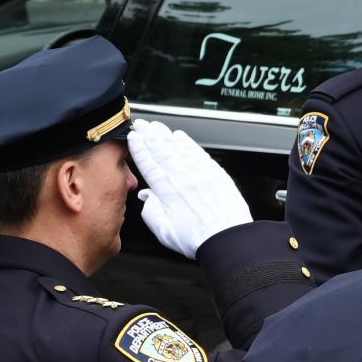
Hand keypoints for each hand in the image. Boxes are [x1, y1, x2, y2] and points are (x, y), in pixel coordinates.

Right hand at [126, 119, 252, 259]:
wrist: (228, 238)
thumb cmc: (197, 238)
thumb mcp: (163, 231)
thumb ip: (151, 211)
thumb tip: (146, 197)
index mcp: (168, 192)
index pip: (149, 164)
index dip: (139, 149)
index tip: (132, 137)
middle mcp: (183, 178)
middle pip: (162, 152)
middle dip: (149, 136)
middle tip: (140, 124)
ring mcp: (200, 174)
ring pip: (179, 149)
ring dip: (166, 136)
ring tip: (156, 126)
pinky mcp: (215, 174)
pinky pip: (198, 153)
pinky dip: (188, 143)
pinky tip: (180, 137)